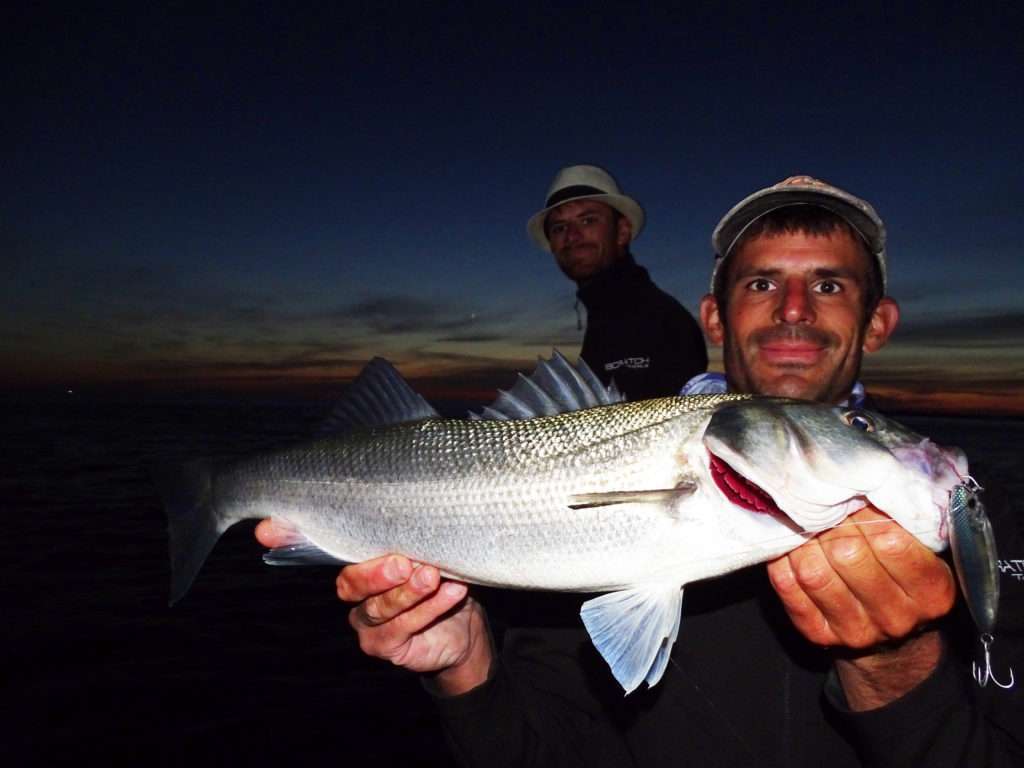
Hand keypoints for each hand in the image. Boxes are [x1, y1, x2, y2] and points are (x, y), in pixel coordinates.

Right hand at [255, 519, 493, 695]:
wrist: (465, 629)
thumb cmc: (443, 577)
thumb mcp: (428, 547)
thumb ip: (409, 530)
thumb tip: (414, 495)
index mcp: (357, 559)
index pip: (318, 544)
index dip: (288, 535)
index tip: (267, 528)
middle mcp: (354, 591)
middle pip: (349, 582)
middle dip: (375, 572)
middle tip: (404, 561)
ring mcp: (365, 621)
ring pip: (378, 607)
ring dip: (409, 591)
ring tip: (433, 575)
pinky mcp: (383, 645)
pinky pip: (401, 627)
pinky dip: (429, 608)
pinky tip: (452, 591)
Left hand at [766, 506, 956, 708]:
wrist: (894, 635)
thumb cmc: (907, 575)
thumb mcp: (924, 551)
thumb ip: (904, 522)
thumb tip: (862, 481)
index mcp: (932, 593)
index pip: (891, 542)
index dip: (866, 513)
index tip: (856, 497)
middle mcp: (896, 618)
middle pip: (848, 555)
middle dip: (831, 523)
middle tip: (826, 505)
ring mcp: (856, 631)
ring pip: (814, 572)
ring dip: (802, 540)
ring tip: (806, 521)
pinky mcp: (818, 635)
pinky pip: (789, 589)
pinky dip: (782, 560)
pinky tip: (789, 545)